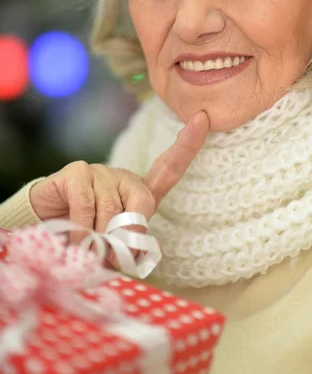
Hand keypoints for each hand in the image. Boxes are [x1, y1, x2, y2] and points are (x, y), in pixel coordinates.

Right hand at [29, 111, 208, 233]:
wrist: (44, 229)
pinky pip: (86, 203)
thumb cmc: (85, 238)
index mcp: (138, 193)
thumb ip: (129, 245)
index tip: (204, 118)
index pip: (169, 168)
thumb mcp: (112, 246)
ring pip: (110, 209)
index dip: (187, 145)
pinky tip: (75, 240)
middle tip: (111, 255)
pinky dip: (82, 229)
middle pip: (142, 202)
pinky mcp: (76, 172)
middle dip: (128, 234)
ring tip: (87, 250)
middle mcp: (122, 178)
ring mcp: (99, 171)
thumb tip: (140, 250)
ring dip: (99, 238)